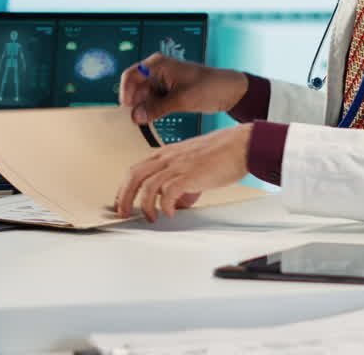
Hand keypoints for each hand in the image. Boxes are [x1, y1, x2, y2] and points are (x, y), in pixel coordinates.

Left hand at [114, 123, 252, 221]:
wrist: (241, 145)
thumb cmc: (223, 153)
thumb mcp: (194, 166)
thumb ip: (182, 184)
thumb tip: (176, 204)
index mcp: (167, 153)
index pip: (136, 169)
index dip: (125, 186)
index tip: (121, 201)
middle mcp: (168, 157)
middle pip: (134, 175)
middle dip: (124, 196)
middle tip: (122, 213)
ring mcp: (178, 165)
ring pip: (148, 185)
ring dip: (144, 205)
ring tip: (150, 217)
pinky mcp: (190, 175)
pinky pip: (168, 192)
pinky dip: (165, 206)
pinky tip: (170, 214)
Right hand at [120, 53, 247, 124]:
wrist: (230, 91)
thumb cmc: (210, 87)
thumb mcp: (182, 100)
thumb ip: (157, 108)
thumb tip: (136, 117)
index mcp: (159, 64)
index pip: (131, 75)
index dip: (125, 92)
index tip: (126, 109)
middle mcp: (157, 70)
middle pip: (135, 86)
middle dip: (134, 103)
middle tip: (134, 121)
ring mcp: (162, 81)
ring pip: (143, 96)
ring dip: (142, 108)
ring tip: (143, 123)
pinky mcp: (168, 91)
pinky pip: (152, 101)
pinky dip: (151, 110)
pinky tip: (151, 121)